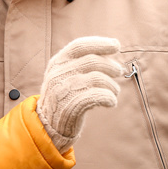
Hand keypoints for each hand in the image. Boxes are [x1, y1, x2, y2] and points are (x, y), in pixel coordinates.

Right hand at [37, 37, 122, 152]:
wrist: (48, 124)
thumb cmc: (64, 96)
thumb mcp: (65, 75)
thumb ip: (80, 63)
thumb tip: (111, 56)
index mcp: (58, 62)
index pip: (80, 45)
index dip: (100, 43)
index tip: (116, 45)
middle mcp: (59, 73)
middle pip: (92, 61)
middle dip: (110, 65)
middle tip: (119, 71)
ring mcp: (64, 89)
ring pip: (97, 78)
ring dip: (112, 85)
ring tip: (115, 91)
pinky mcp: (71, 106)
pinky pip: (98, 96)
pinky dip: (109, 97)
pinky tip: (111, 102)